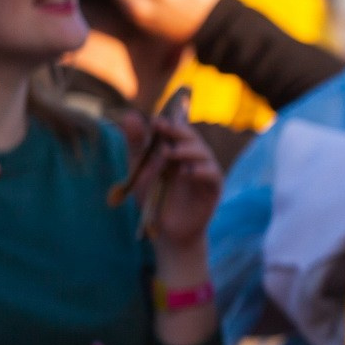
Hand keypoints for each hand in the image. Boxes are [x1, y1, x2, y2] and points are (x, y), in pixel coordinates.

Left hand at [123, 104, 223, 252]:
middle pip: (191, 137)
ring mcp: (205, 170)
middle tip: (163, 131)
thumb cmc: (153, 197)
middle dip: (177, 132)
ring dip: (187, 150)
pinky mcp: (214, 187)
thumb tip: (130, 115)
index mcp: (176, 148)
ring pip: (203, 152)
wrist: (165, 229)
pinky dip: (200, 170)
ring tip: (170, 154)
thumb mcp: (139, 169)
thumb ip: (136, 144)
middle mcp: (193, 156)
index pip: (176, 129)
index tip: (155, 122)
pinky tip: (186, 172)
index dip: (167, 124)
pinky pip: (212, 173)